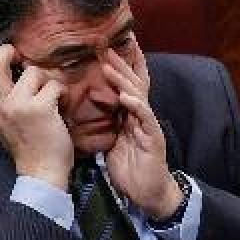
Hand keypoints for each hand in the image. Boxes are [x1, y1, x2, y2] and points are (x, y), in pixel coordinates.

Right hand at [0, 45, 73, 189]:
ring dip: (46, 79)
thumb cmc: (29, 150)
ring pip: (32, 72)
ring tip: (52, 93)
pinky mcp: (41, 108)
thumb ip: (3, 106)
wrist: (42, 173)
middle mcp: (2, 107)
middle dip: (6, 52)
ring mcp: (20, 106)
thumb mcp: (6, 127)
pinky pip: (54, 85)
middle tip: (18, 54)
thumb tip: (10, 82)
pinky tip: (64, 103)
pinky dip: (62, 91)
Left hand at [102, 43, 182, 219]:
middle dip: (121, 64)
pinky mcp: (154, 138)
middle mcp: (141, 115)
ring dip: (124, 80)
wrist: (147, 192)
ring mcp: (148, 125)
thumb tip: (85, 108)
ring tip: (109, 67)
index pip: (126, 84)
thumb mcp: (112, 141)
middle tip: (106, 47)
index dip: (120, 66)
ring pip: (138, 96)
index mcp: (130, 115)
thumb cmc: (130, 168)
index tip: (108, 47)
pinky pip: (145, 118)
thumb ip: (105, 123)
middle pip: (133, 83)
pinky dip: (136, 106)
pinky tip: (126, 97)